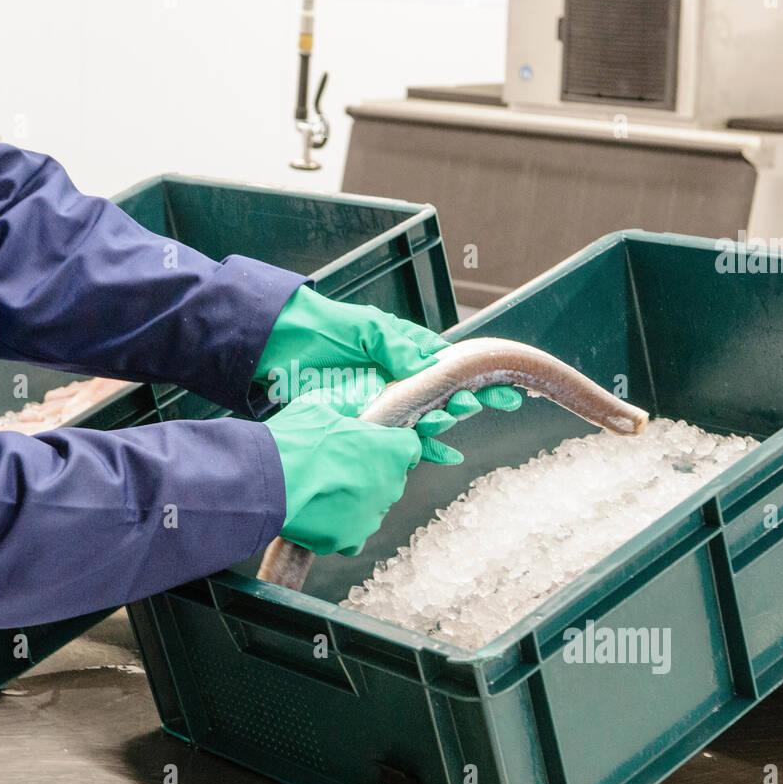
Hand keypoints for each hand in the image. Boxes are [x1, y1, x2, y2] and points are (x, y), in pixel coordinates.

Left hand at [256, 287, 523, 464]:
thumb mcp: (364, 328)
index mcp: (403, 350)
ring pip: (426, 417)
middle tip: (498, 405)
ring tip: (452, 425)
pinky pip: (401, 437)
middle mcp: (399, 377)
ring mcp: (384, 400)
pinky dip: (425, 446)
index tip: (502, 387)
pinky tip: (444, 455)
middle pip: (445, 394)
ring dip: (444, 424)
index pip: (448, 365)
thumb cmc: (323, 329)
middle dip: (472, 400)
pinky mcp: (367, 420)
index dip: (476, 377)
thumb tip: (428, 362)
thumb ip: (396, 344)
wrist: (280, 344)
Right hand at [264, 390, 421, 555]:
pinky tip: (321, 516)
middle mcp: (390, 485)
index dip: (391, 445)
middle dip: (371, 472)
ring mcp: (371, 516)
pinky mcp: (349, 540)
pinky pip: (353, 536)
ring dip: (356, 500)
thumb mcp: (321, 406)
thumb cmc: (295, 439)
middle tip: (339, 466)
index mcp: (391, 449)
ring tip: (323, 491)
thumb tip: (360, 394)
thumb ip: (347, 403)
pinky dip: (342, 528)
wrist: (267, 481)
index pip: (410, 447)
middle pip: (390, 479)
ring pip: (372, 507)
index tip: (374, 445)